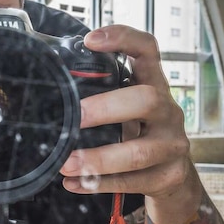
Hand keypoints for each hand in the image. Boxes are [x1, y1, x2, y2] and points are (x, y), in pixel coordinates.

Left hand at [60, 25, 196, 211]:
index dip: (123, 39)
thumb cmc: (140, 134)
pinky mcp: (169, 175)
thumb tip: (48, 94)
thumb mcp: (127, 110)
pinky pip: (133, 182)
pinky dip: (100, 184)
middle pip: (147, 99)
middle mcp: (168, 111)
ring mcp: (173, 144)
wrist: (174, 176)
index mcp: (154, 86)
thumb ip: (101, 97)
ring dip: (99, 158)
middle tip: (75, 117)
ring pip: (139, 151)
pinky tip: (75, 184)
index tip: (90, 40)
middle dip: (106, 108)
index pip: (147, 51)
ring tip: (67, 164)